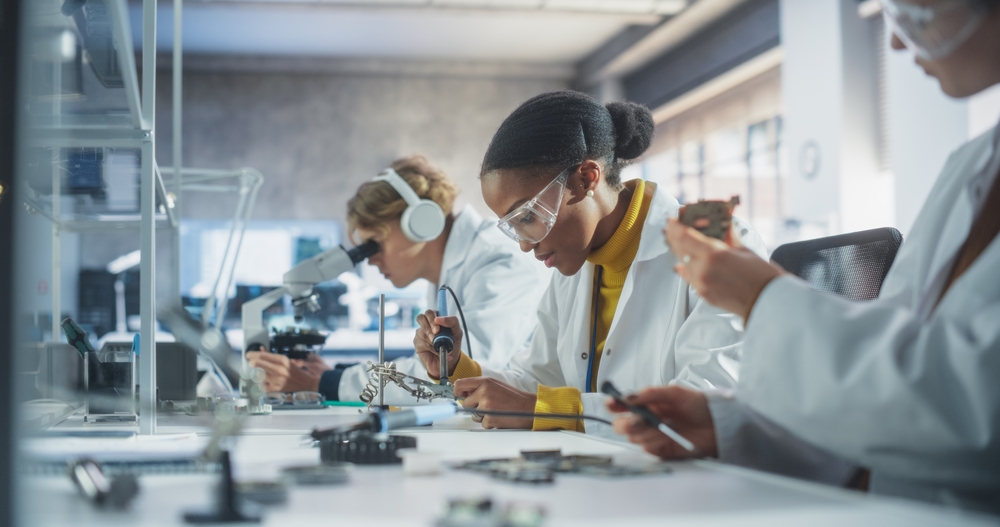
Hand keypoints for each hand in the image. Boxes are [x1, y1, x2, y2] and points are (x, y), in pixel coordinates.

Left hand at [246, 348, 326, 392]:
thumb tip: (261, 350)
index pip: (264, 355)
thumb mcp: (287, 361)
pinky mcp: (277, 388)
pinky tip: (262, 382)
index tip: (248, 355)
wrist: (307, 384)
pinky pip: (262, 386)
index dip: (254, 354)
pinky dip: (260, 384)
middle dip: (251, 363)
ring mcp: (278, 379)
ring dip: (256, 373)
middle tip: (249, 362)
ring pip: (259, 375)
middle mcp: (280, 369)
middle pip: (259, 364)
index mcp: (284, 360)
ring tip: (256, 372)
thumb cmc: (297, 372)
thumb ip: (273, 356)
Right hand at [414, 309, 462, 378]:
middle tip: (437, 332)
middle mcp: (427, 325)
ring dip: (432, 339)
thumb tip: (439, 320)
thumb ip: (452, 321)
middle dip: (430, 324)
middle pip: (421, 317)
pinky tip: (436, 351)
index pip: (430, 312)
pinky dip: (431, 347)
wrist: (449, 361)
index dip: (432, 316)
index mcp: (436, 319)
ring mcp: (421, 334)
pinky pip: (421, 342)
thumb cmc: (453, 344)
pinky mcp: (417, 343)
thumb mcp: (458, 331)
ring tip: (440, 345)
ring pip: (421, 331)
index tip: (438, 322)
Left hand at [454, 377, 535, 428]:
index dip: (458, 392)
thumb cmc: (513, 397)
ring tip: (496, 410)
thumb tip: (464, 394)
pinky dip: (490, 423)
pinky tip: (500, 417)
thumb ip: (480, 387)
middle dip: (473, 407)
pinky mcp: (489, 418)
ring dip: (482, 416)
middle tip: (487, 406)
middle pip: (465, 403)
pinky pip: (482, 424)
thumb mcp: (495, 385)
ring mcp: (486, 405)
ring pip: (473, 415)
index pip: (459, 384)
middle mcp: (484, 392)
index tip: (460, 396)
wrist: (529, 407)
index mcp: (485, 381)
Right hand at [607, 385, 716, 458]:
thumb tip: (629, 397)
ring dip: (646, 431)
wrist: (717, 425)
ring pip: (633, 437)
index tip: (611, 404)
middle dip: (626, 423)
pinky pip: (647, 448)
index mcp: (645, 404)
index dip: (612, 404)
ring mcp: (651, 436)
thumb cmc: (698, 405)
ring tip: (663, 426)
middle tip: (639, 419)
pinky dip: (655, 441)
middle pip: (620, 425)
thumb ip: (650, 394)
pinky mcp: (659, 450)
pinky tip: (667, 436)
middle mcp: (645, 420)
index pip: (620, 405)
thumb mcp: (674, 393)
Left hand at [664, 218, 782, 321]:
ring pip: (683, 263)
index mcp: (713, 254)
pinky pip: (689, 277)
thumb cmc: (761, 274)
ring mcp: (701, 284)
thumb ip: (727, 235)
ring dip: (680, 252)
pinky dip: (685, 267)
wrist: (768, 301)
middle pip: (680, 249)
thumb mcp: (744, 249)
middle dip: (674, 237)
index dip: (675, 226)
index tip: (672, 219)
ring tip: (679, 242)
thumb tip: (722, 221)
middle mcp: (702, 269)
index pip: (685, 236)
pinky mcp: (704, 295)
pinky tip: (682, 261)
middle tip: (672, 228)